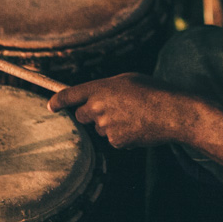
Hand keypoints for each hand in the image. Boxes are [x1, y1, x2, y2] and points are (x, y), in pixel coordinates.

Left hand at [48, 73, 190, 148]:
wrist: (171, 112)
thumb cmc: (154, 91)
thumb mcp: (128, 80)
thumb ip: (108, 88)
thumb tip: (97, 96)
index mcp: (101, 88)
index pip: (69, 94)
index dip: (58, 101)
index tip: (51, 105)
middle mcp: (98, 107)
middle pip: (82, 115)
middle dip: (90, 114)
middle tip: (110, 109)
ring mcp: (106, 126)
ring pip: (100, 128)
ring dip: (110, 124)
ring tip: (134, 116)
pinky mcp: (116, 141)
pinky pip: (113, 139)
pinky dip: (122, 135)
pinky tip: (138, 127)